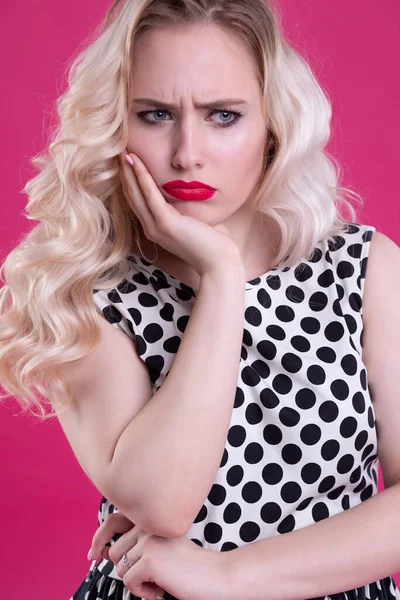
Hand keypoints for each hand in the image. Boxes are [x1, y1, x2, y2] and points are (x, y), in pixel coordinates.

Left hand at [90, 512, 229, 599]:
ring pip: (120, 569)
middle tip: (151, 578)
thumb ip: (137, 542)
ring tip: (159, 582)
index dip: (99, 538)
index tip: (92, 554)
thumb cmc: (188, 566)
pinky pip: (129, 583)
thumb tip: (102, 551)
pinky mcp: (150, 560)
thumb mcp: (160, 547)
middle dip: (128, 571)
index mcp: (151, 519)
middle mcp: (148, 525)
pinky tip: (161, 589)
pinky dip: (142, 592)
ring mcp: (148, 541)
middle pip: (114, 552)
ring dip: (136, 582)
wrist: (214, 576)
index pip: (113, 521)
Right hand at [119, 150, 242, 276]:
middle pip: (131, 195)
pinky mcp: (165, 223)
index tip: (127, 160)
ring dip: (128, 170)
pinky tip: (136, 161)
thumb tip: (191, 188)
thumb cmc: (213, 243)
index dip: (130, 180)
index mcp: (156, 228)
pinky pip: (150, 195)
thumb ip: (186, 206)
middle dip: (124, 172)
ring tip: (122, 150)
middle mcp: (151, 228)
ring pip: (135, 193)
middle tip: (117, 150)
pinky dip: (142, 176)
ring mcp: (156, 227)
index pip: (138, 201)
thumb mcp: (195, 220)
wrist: (218, 263)